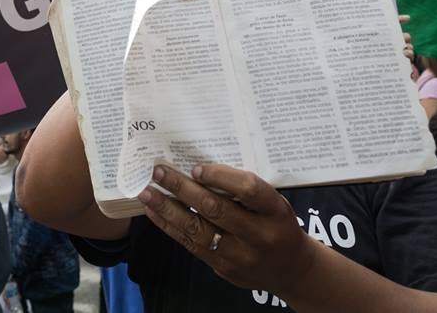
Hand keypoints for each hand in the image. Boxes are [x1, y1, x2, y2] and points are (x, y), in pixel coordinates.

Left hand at [139, 164, 316, 295]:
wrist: (290, 269)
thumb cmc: (276, 223)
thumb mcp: (273, 202)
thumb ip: (244, 188)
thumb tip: (197, 168)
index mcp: (275, 211)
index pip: (249, 190)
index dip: (221, 176)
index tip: (196, 167)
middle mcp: (259, 235)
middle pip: (216, 209)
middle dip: (182, 188)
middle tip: (159, 172)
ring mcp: (240, 255)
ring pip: (197, 230)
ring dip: (167, 208)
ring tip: (146, 192)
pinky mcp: (223, 268)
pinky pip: (191, 245)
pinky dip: (169, 226)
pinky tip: (154, 212)